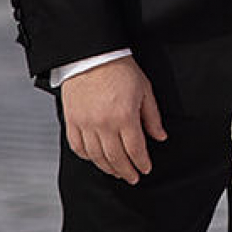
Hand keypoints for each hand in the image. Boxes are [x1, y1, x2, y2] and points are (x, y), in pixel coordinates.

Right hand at [60, 56, 166, 183]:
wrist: (91, 54)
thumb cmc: (118, 67)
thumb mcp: (144, 89)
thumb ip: (152, 117)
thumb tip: (160, 136)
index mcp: (124, 116)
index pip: (135, 150)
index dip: (142, 163)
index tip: (145, 169)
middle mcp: (104, 124)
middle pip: (116, 158)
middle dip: (127, 171)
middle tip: (132, 177)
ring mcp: (86, 124)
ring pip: (97, 157)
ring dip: (108, 168)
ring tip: (116, 172)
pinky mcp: (72, 121)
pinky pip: (78, 147)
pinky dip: (87, 156)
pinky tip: (95, 158)